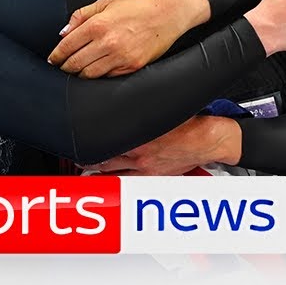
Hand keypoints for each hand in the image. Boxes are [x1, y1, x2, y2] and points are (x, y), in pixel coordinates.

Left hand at [47, 0, 208, 78]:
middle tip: (62, 66)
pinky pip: (107, 77)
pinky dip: (98, 75)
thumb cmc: (135, 7)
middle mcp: (107, 43)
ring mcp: (120, 57)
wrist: (166, 14)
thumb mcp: (105, 3)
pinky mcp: (131, 66)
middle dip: (65, 67)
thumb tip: (64, 32)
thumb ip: (81, 15)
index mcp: (97, 25)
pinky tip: (96, 70)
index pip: (67, 46)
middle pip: (75, 64)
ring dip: (80, 74)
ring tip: (77, 69)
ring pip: (89, 74)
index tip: (52, 59)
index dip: (56, 55)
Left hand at [88, 116, 240, 174]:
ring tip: (86, 168)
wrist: (208, 139)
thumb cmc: (188, 123)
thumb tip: (123, 102)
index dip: (89, 139)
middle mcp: (139, 154)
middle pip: (103, 159)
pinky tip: (107, 181)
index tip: (81, 137)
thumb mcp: (160, 111)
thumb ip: (139, 110)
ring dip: (97, 172)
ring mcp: (145, 168)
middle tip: (78, 155)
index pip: (105, 138)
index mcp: (139, 134)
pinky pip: (127, 182)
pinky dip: (114, 181)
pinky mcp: (153, 177)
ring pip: (111, 174)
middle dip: (87, 158)